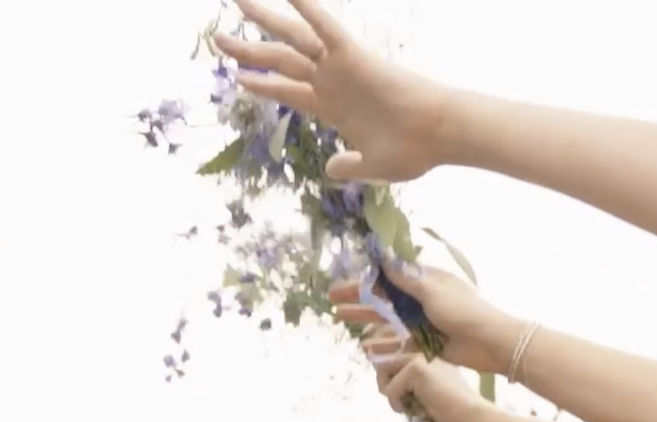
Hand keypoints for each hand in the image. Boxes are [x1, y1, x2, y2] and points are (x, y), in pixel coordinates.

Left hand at [216, 0, 455, 182]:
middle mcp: (331, 82)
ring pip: (293, 40)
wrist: (439, 136)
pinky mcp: (354, 58)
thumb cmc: (413, 151)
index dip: (262, 85)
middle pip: (280, 60)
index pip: (288, 92)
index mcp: (332, 107)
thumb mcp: (371, 166)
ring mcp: (340, 68)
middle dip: (248, 49)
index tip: (238, 78)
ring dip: (263, 21)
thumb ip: (348, 166)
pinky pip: (325, 28)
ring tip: (236, 2)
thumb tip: (332, 168)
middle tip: (217, 38)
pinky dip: (307, 8)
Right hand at [334, 263, 519, 374]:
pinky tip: (364, 344)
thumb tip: (384, 255)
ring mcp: (421, 320)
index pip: (389, 275)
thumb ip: (405, 277)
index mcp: (424, 280)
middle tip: (332, 299)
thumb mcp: (432, 290)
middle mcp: (420, 298)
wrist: (489, 342)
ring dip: (364, 316)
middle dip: (358, 296)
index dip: (366, 276)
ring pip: (386, 317)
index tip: (344, 278)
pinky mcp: (424, 341)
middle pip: (383, 296)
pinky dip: (381, 342)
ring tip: (340, 316)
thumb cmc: (464, 311)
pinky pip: (397, 340)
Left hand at [366, 344, 486, 421]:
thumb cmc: (455, 415)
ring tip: (404, 407)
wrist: (470, 416)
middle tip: (400, 403)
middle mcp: (424, 351)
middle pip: (386, 360)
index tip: (394, 394)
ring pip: (384, 369)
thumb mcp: (429, 398)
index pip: (397, 357)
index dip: (391, 376)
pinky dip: (395, 403)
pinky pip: (390, 387)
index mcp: (430, 357)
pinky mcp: (416, 368)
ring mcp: (420, 357)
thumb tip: (391, 393)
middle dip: (386, 383)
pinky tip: (411, 410)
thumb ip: (412, 390)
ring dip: (388, 391)